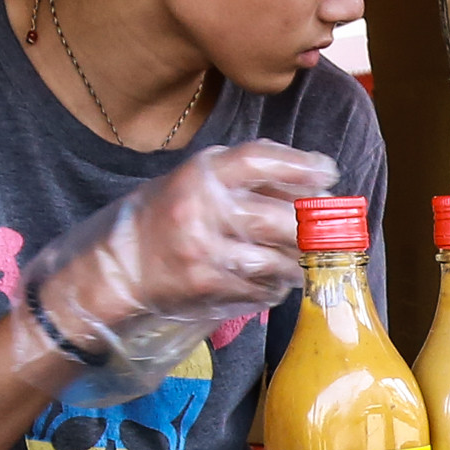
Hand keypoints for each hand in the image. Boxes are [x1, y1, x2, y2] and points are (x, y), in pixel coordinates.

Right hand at [35, 142, 332, 345]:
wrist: (120, 269)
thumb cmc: (164, 220)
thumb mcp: (193, 182)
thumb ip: (240, 176)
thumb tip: (307, 180)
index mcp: (199, 175)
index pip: (259, 161)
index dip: (299, 165)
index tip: (327, 172)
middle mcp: (202, 210)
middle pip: (281, 216)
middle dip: (314, 226)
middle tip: (329, 229)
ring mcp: (206, 252)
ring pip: (278, 259)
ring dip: (300, 262)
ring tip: (304, 260)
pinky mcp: (208, 287)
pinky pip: (261, 288)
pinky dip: (277, 286)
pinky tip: (276, 281)